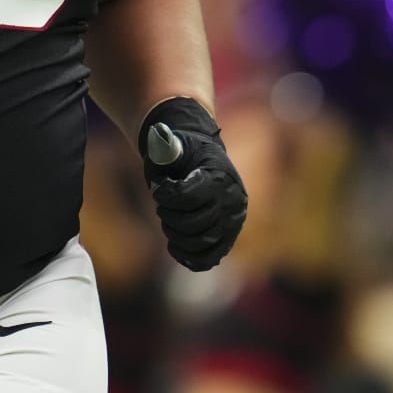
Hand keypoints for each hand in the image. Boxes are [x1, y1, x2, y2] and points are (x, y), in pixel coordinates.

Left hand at [140, 97, 247, 270]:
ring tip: (169, 221)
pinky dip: (188, 257)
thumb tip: (159, 134)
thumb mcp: (172, 144)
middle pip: (194, 224)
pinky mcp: (229, 237)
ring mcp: (233, 221)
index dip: (166, 196)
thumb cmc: (182, 153)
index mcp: (218, 174)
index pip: (189, 197)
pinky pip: (209, 258)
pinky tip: (175, 245)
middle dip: (169, 217)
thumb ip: (165, 145)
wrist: (201, 160)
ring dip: (176, 236)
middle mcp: (232, 200)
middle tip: (161, 206)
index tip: (159, 187)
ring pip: (201, 244)